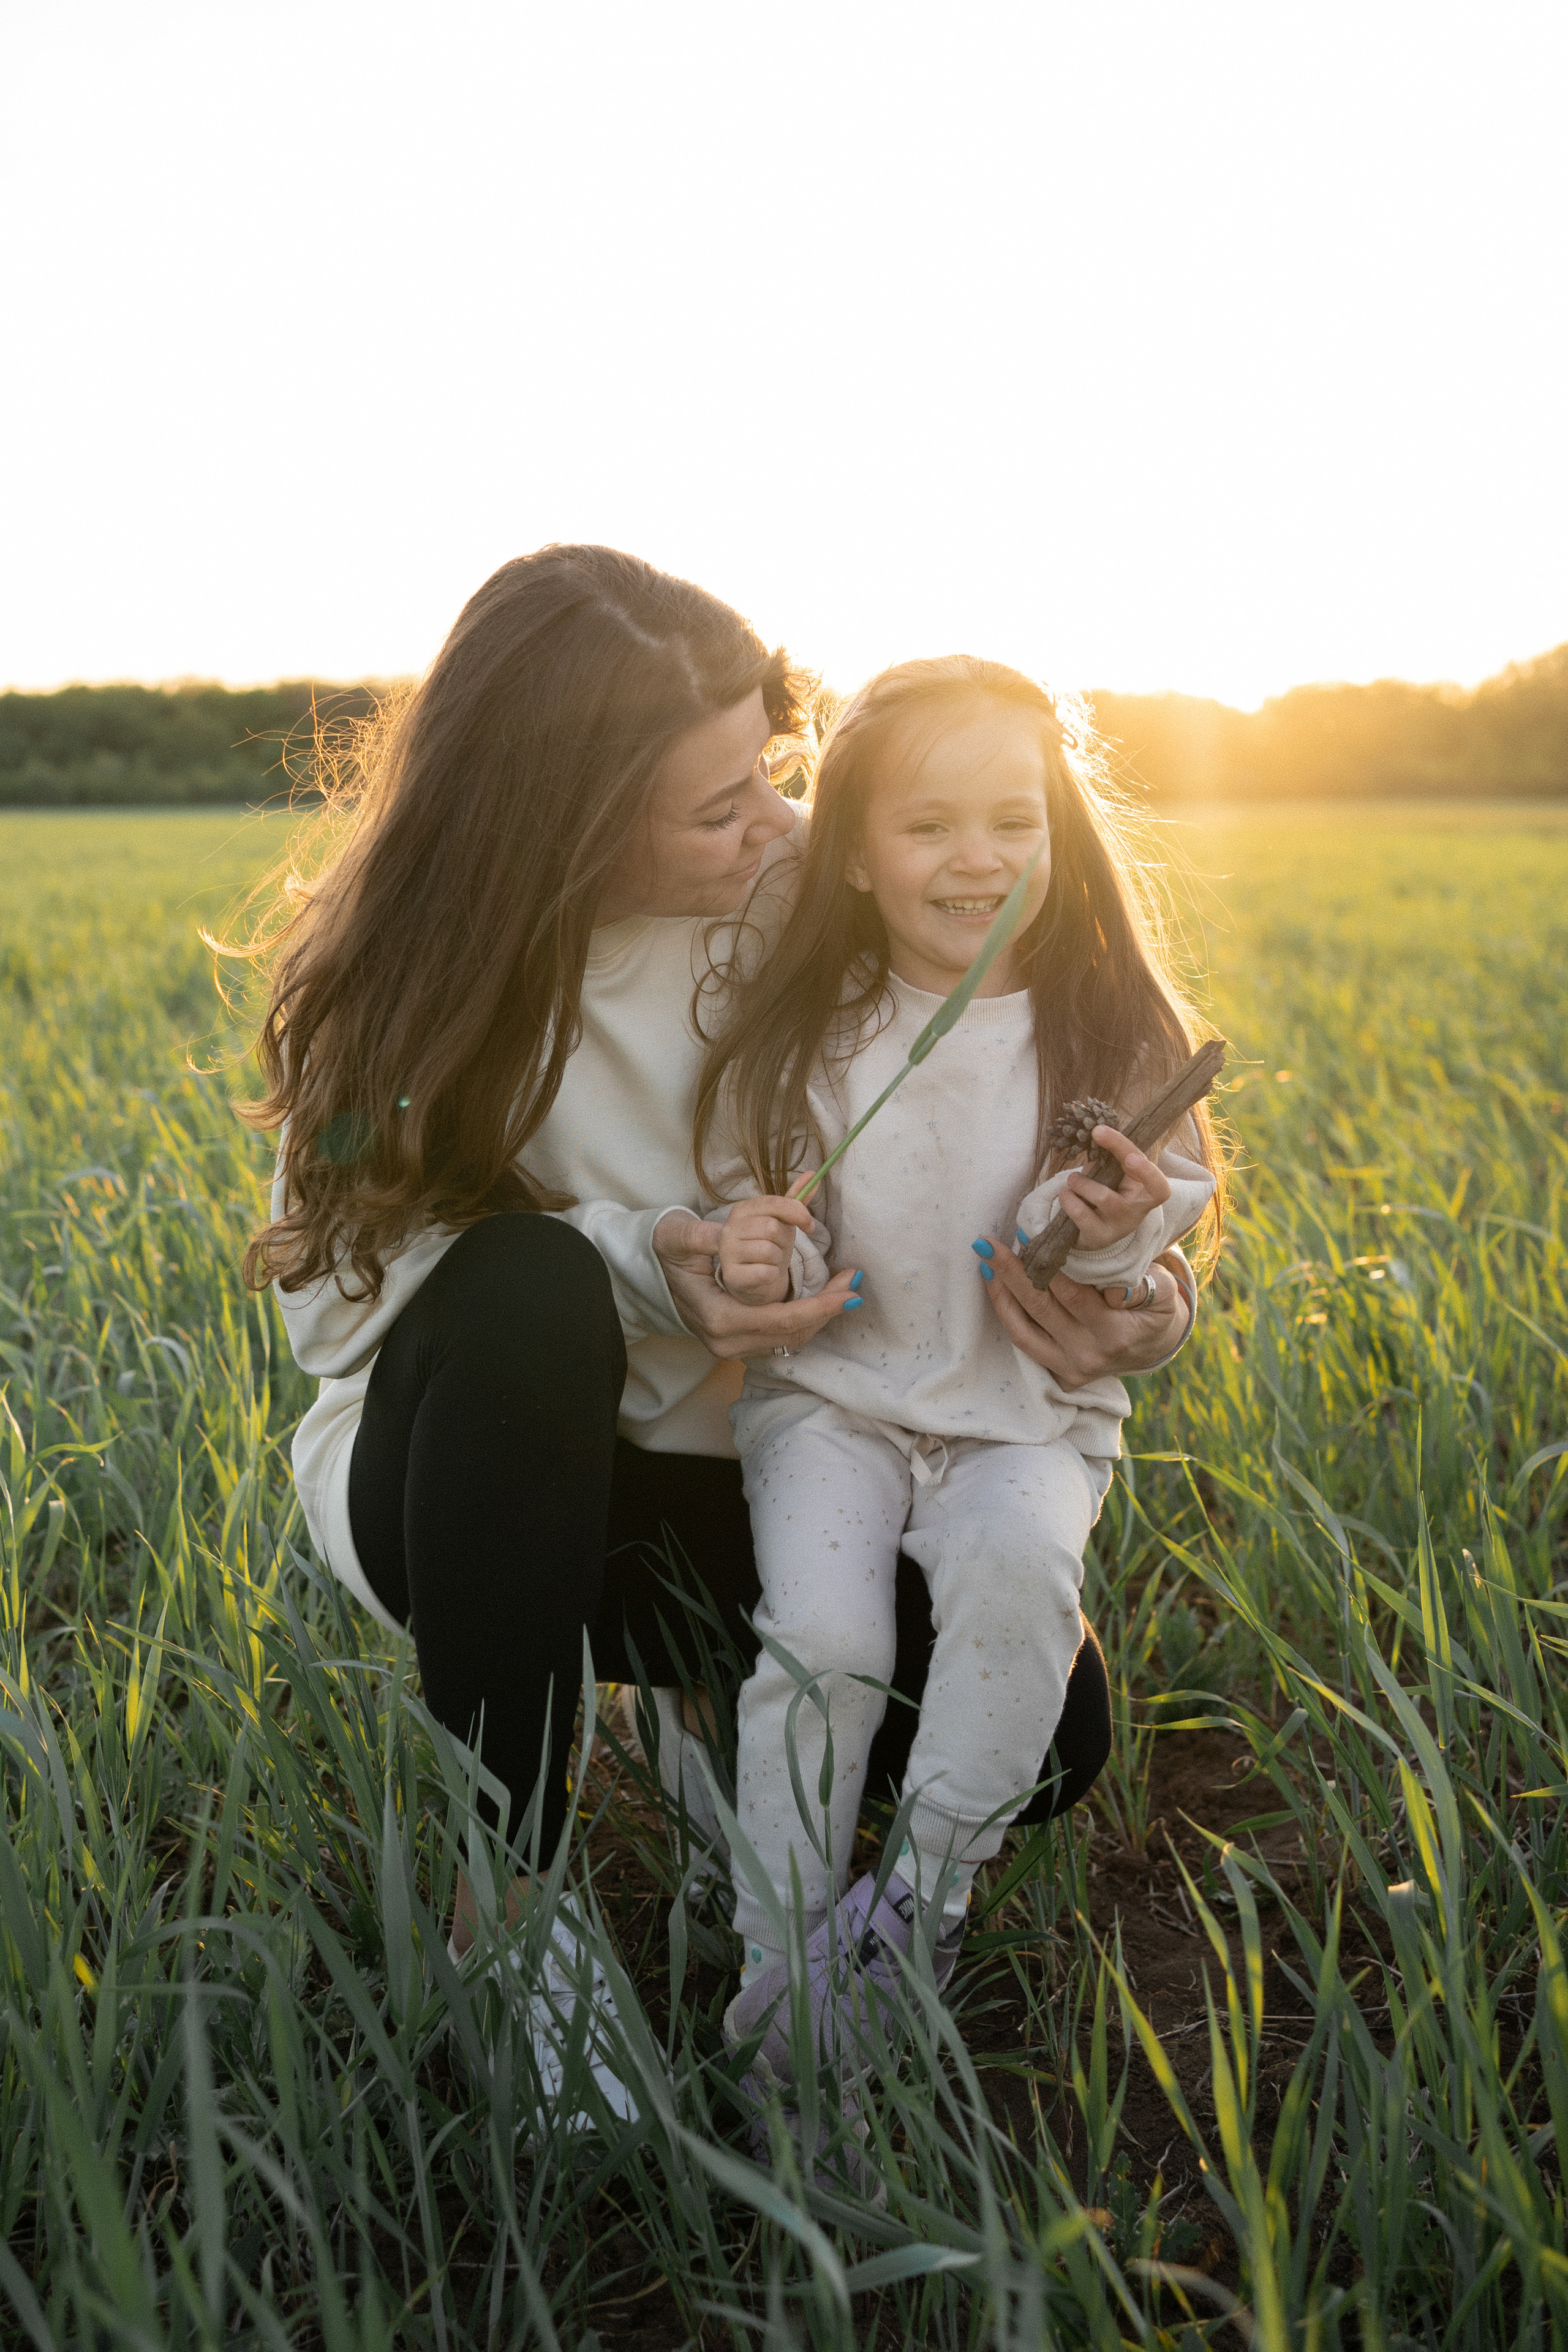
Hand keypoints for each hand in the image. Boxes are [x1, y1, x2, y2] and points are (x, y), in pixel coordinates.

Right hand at [654, 1207, 862, 1358]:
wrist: (644, 1279)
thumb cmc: (664, 1256)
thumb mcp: (678, 1239)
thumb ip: (702, 1236)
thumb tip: (723, 1234)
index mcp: (719, 1319)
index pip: (781, 1320)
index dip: (819, 1308)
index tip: (848, 1292)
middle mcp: (728, 1342)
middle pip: (792, 1334)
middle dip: (828, 1311)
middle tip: (855, 1284)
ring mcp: (733, 1347)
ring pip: (790, 1340)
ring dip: (820, 1316)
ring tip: (847, 1288)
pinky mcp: (739, 1343)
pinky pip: (781, 1337)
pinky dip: (805, 1319)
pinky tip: (822, 1299)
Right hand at [719, 1191, 812, 1306]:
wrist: (755, 1278)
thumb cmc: (769, 1245)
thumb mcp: (783, 1221)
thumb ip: (796, 1199)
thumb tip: (812, 1174)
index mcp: (742, 1209)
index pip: (773, 1203)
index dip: (797, 1213)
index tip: (810, 1225)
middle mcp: (730, 1228)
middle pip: (772, 1228)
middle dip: (784, 1241)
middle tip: (779, 1248)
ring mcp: (727, 1252)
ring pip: (769, 1251)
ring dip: (778, 1259)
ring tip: (770, 1261)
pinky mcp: (731, 1275)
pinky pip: (765, 1272)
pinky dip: (772, 1275)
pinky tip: (765, 1274)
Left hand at [979, 1242, 1190, 1391]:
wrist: (1153, 1347)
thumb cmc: (1155, 1309)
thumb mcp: (1163, 1294)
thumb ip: (1145, 1286)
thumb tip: (1115, 1289)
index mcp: (1115, 1334)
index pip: (1073, 1296)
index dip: (1047, 1265)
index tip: (1026, 1235)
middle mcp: (1088, 1356)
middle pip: (1041, 1310)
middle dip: (1012, 1273)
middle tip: (988, 1244)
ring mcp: (1070, 1369)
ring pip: (1023, 1331)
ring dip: (1001, 1294)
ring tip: (986, 1262)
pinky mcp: (1059, 1375)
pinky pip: (1025, 1343)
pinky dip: (1008, 1314)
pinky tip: (996, 1286)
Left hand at [1058, 1125, 1171, 1250]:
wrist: (1095, 1232)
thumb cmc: (1107, 1194)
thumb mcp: (1113, 1176)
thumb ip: (1110, 1158)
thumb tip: (1097, 1134)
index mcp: (1146, 1192)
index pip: (1157, 1183)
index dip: (1147, 1170)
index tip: (1130, 1155)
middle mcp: (1137, 1211)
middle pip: (1137, 1184)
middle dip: (1126, 1157)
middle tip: (1097, 1135)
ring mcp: (1119, 1226)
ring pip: (1103, 1196)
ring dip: (1082, 1182)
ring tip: (1072, 1179)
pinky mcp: (1098, 1236)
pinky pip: (1081, 1213)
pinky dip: (1068, 1199)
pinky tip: (1066, 1195)